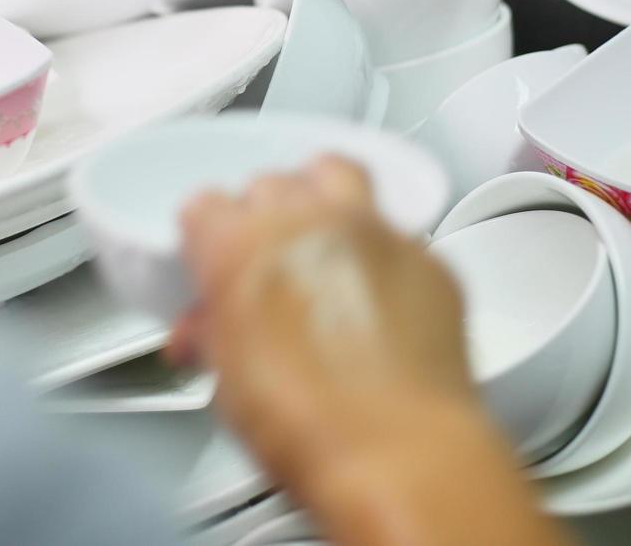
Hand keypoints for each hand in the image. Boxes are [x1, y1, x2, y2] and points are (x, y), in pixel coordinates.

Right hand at [173, 157, 471, 467]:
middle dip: (260, 219)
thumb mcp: (226, 381)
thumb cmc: (311, 426)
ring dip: (321, 197)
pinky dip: (380, 249)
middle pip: (269, 185)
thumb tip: (210, 331)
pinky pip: (397, 230)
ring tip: (318, 238)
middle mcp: (306, 221)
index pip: (203, 207)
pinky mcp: (427, 255)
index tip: (211, 265)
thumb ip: (212, 334)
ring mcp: (373, 231)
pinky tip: (376, 289)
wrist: (397, 455)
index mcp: (240, 244)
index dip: (203, 240)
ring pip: (336, 175)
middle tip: (262, 266)